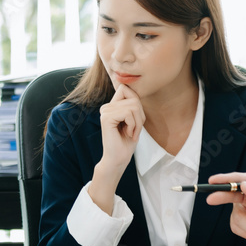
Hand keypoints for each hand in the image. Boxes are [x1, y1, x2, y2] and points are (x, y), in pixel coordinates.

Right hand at [89, 85, 144, 213]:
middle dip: (140, 115)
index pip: (126, 88)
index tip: (135, 120)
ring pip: (133, 106)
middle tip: (135, 129)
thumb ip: (133, 104)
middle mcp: (106, 107)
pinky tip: (128, 134)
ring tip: (131, 133)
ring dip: (138, 123)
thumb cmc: (127, 142)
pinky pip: (128, 113)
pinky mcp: (106, 118)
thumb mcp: (134, 120)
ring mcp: (105, 112)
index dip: (136, 101)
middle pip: (133, 97)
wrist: (118, 159)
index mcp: (112, 106)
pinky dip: (134, 125)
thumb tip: (132, 86)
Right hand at [204, 172, 245, 245]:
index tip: (212, 181)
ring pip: (236, 219)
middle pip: (228, 194)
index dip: (224, 179)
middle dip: (221, 197)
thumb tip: (244, 185)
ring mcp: (244, 209)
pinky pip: (238, 229)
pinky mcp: (243, 223)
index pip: (237, 179)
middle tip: (211, 199)